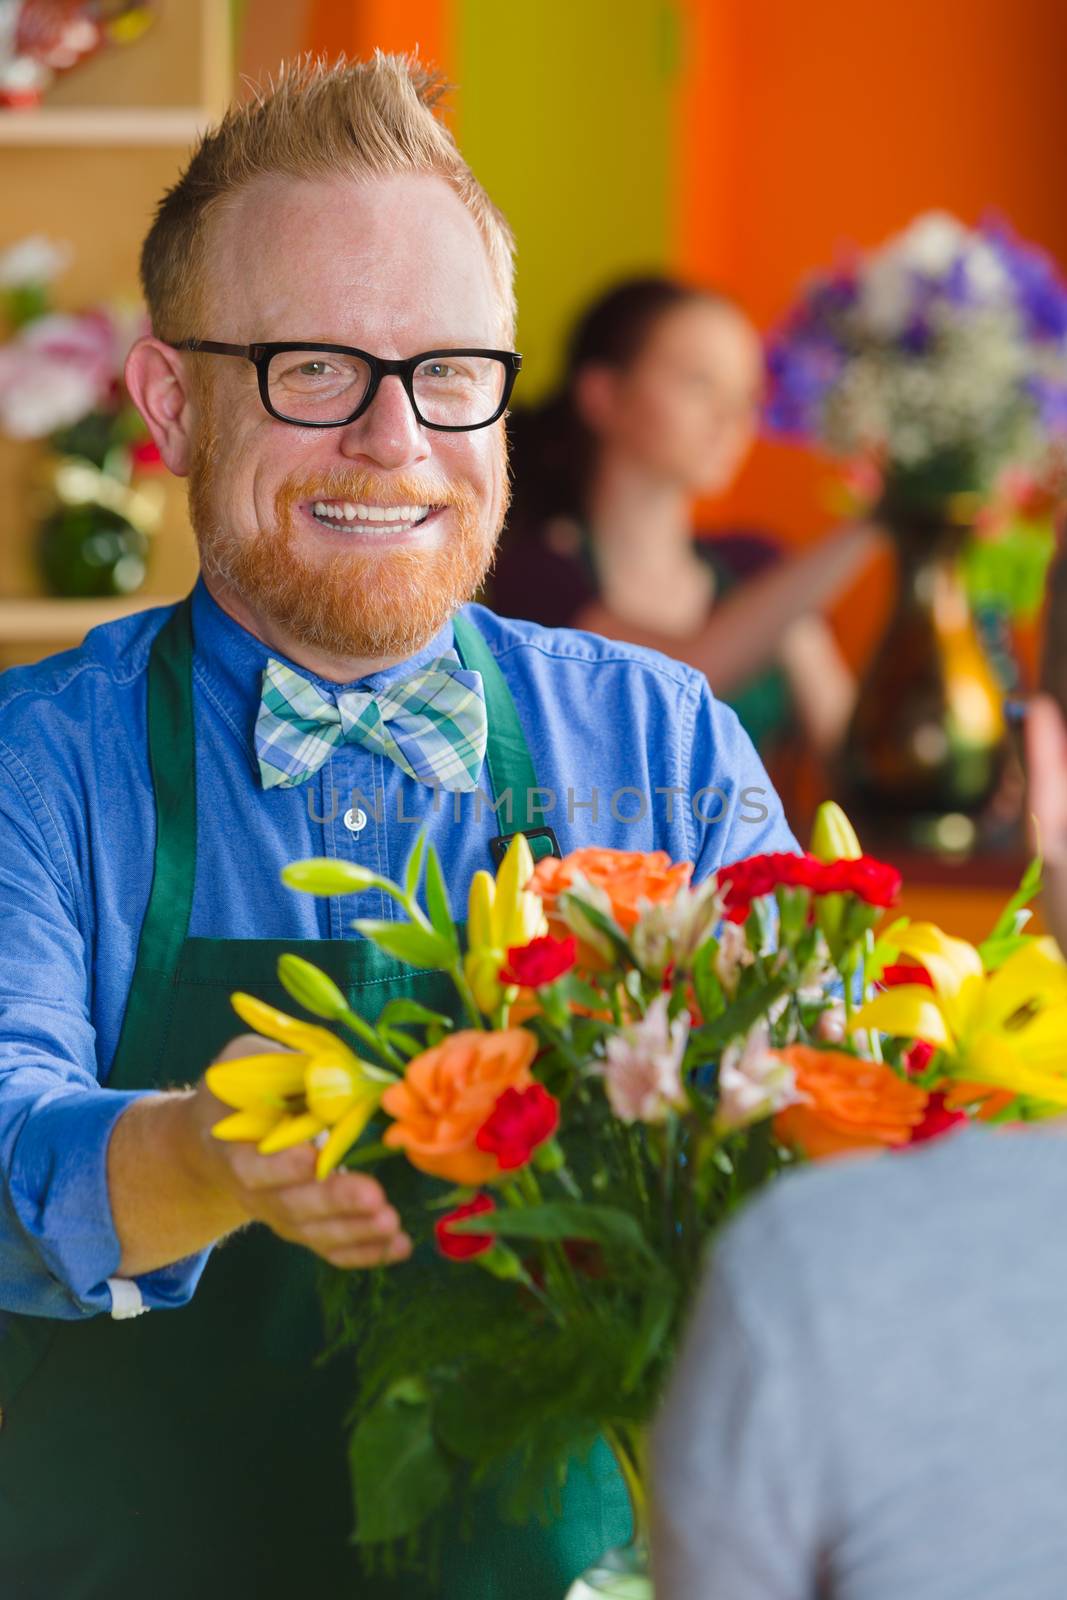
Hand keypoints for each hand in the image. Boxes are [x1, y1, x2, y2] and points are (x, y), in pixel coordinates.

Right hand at [189, 1033, 411, 1269]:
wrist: (218, 1138)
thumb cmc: (239, 1091)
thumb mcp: (246, 1061)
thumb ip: (283, 1065)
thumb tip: (334, 1071)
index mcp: (233, 1147)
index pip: (252, 1167)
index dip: (281, 1167)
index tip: (312, 1159)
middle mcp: (255, 1191)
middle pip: (292, 1205)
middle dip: (334, 1202)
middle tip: (374, 1197)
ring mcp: (280, 1213)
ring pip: (316, 1232)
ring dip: (356, 1231)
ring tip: (392, 1223)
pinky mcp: (306, 1225)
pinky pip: (333, 1246)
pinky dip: (366, 1251)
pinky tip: (399, 1246)